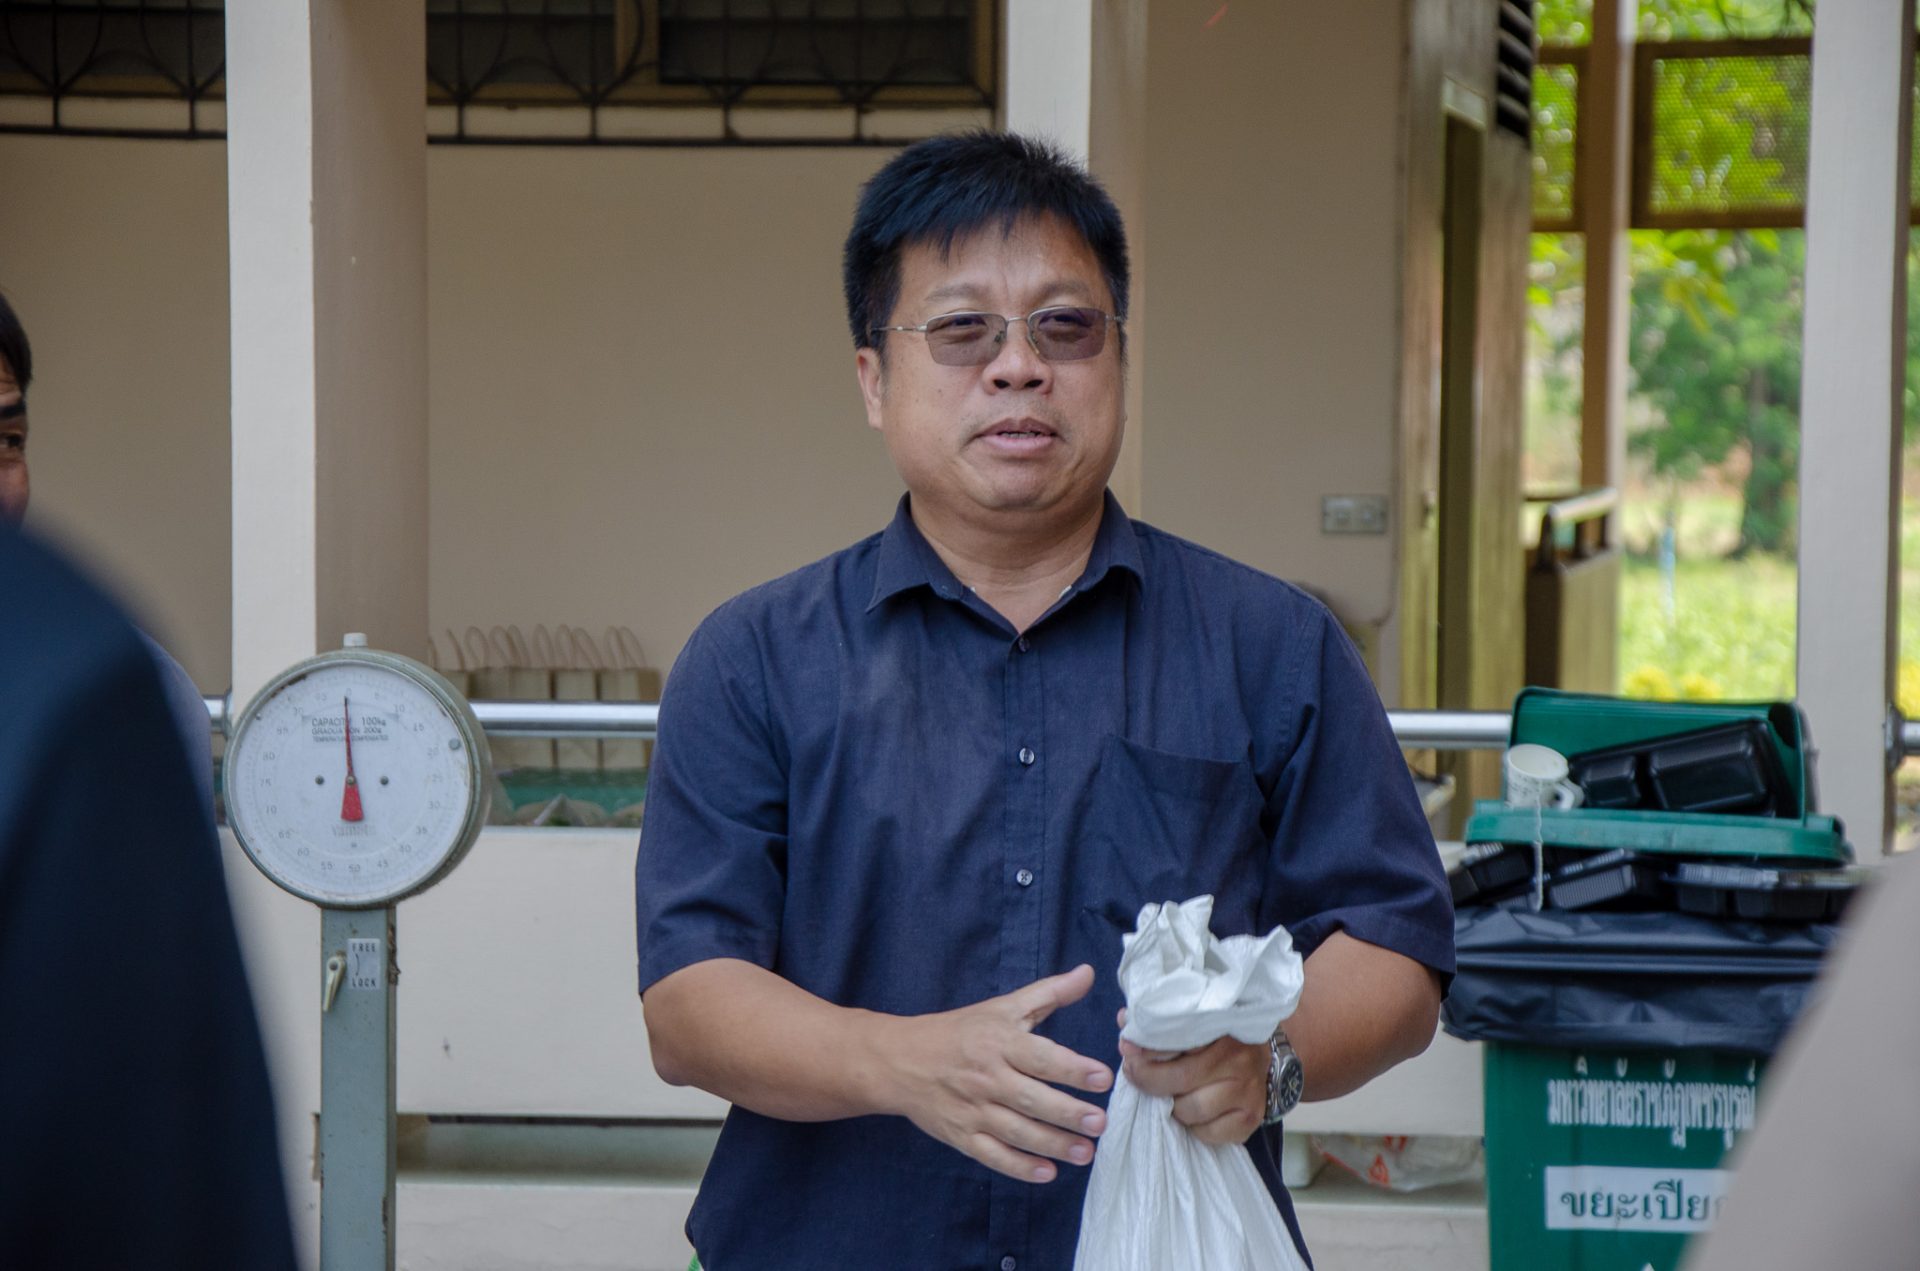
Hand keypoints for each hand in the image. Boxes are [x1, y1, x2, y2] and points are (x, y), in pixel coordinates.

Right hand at [880, 964, 1112, 1183]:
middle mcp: (987, 1077)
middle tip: (1099, 1123)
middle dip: (1067, 1113)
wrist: (899, 1060)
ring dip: (1052, 1144)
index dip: (1072, 1068)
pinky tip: (1047, 1173)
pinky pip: (992, 1155)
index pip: (1040, 1056)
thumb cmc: (959, 1031)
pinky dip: (1018, 1166)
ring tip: (1085, 1151)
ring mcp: (972, 1109)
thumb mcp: (1002, 1007)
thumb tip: (1088, 973)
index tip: (1103, 1077)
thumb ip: (1049, 993)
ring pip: (1017, 1131)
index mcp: (999, 1042)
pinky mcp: (960, 1135)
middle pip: (1031, 1099)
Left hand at [1115, 1007, 1268, 1145]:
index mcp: (1221, 1028)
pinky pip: (1208, 1133)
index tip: (1127, 1049)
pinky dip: (1195, 1128)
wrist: (1263, 1057)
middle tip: (1138, 1077)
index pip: (1175, 1040)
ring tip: (1173, 1097)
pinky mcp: (1251, 1118)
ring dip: (1174, 1108)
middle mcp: (1237, 1059)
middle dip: (1149, 1081)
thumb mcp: (1193, 1022)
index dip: (1145, 1050)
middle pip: (1179, 1079)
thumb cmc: (1217, 1038)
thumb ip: (1160, 1023)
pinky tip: (1194, 1114)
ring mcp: (1247, 1091)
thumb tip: (1125, 1020)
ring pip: (1191, 1110)